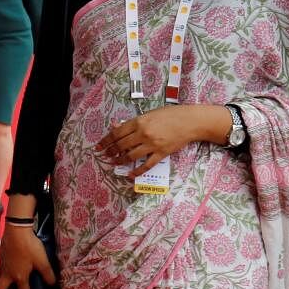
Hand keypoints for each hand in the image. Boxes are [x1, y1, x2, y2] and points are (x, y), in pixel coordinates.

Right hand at [0, 224, 55, 288]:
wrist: (16, 230)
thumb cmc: (30, 247)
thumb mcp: (42, 261)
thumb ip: (48, 274)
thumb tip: (52, 284)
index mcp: (20, 277)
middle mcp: (8, 273)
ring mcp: (3, 264)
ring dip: (0, 282)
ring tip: (2, 284)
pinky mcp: (0, 255)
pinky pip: (0, 265)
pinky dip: (1, 269)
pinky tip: (5, 265)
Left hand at [96, 104, 229, 177]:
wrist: (189, 121)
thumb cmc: (169, 115)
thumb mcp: (149, 114)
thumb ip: (133, 122)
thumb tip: (117, 127)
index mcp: (139, 122)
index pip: (117, 133)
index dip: (106, 140)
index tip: (99, 146)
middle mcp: (143, 133)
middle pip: (121, 145)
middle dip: (110, 151)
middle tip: (104, 155)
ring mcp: (152, 144)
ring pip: (131, 155)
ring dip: (120, 160)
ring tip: (114, 163)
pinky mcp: (161, 153)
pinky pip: (147, 164)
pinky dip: (137, 170)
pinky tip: (130, 174)